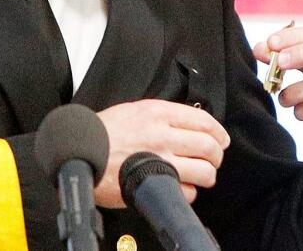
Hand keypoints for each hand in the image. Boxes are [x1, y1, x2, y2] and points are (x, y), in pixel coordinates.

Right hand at [93, 99, 230, 207]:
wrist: (81, 151)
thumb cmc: (103, 132)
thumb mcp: (134, 110)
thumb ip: (162, 116)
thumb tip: (189, 124)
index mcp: (158, 113)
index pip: (203, 121)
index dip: (218, 132)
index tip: (221, 139)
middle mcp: (163, 135)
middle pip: (209, 146)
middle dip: (216, 155)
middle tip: (212, 159)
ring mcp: (161, 160)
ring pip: (204, 171)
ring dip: (206, 175)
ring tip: (200, 175)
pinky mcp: (155, 182)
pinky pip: (187, 191)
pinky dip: (188, 192)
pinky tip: (180, 187)